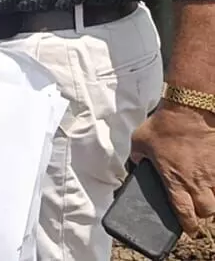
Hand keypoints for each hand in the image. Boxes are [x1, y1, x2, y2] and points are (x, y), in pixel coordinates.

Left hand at [131, 99, 214, 231]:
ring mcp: (213, 174)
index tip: (189, 230)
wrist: (190, 110)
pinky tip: (212, 180)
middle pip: (206, 211)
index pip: (184, 213)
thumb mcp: (140, 142)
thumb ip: (137, 158)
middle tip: (196, 209)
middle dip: (201, 214)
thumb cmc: (164, 126)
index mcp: (175, 181)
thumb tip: (134, 165)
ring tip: (205, 197)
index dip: (187, 225)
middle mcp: (197, 182)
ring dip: (212, 202)